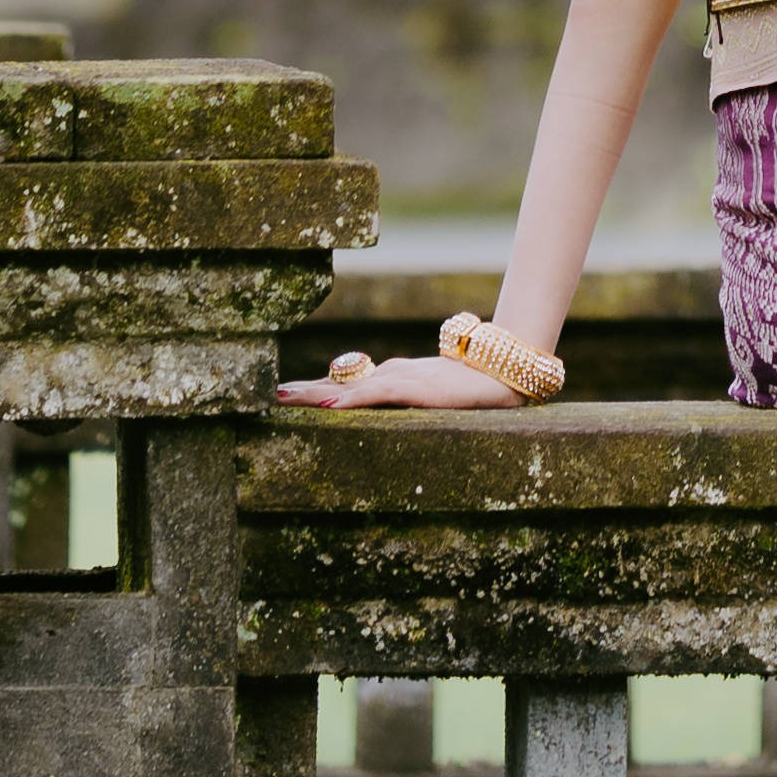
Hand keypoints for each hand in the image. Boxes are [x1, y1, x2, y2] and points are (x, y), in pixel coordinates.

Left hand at [273, 349, 531, 414]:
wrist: (505, 369)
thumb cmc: (470, 384)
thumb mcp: (429, 393)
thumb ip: (403, 392)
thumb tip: (376, 401)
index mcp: (393, 378)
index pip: (347, 385)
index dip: (314, 390)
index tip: (282, 395)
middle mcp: (392, 374)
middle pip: (340, 384)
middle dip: (304, 392)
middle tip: (270, 397)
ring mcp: (404, 379)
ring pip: (352, 386)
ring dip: (317, 394)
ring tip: (286, 399)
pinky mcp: (418, 387)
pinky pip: (378, 395)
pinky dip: (352, 401)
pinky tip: (331, 406)